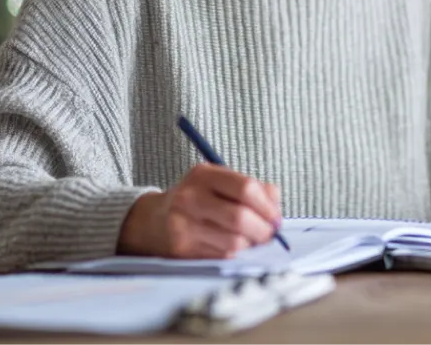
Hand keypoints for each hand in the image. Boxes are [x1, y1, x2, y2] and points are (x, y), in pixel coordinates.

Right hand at [119, 164, 282, 258]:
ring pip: (234, 242)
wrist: (154, 221)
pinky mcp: (182, 249)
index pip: (246, 188)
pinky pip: (222, 256)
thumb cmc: (198, 200)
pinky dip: (235, 254)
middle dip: (263, 230)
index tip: (276, 217)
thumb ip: (253, 189)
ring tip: (250, 240)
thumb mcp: (220, 183)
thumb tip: (276, 206)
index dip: (268, 206)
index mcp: (204, 175)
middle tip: (269, 234)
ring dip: (250, 244)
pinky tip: (232, 247)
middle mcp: (190, 198)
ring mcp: (183, 225)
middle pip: (241, 217)